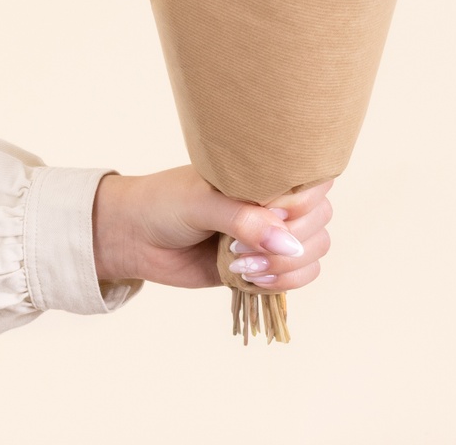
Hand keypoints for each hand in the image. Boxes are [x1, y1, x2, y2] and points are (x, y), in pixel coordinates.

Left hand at [92, 166, 331, 291]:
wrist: (135, 237)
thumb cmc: (166, 203)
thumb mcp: (204, 202)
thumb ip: (245, 220)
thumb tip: (289, 243)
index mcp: (266, 172)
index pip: (316, 182)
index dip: (300, 204)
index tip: (268, 212)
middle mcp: (276, 200)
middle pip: (320, 221)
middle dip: (290, 241)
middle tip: (242, 246)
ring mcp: (271, 234)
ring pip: (314, 251)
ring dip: (286, 266)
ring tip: (244, 267)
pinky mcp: (264, 265)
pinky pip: (298, 277)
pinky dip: (281, 283)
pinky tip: (249, 279)